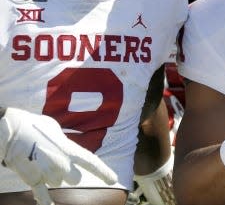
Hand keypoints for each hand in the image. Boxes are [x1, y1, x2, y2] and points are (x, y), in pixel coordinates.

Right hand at [0, 108, 117, 204]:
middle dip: (70, 173)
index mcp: (70, 149)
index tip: (114, 179)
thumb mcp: (55, 129)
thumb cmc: (34, 126)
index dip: (104, 172)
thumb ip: (64, 142)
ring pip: (57, 182)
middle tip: (57, 161)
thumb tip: (65, 147)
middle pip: (75, 179)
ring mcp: (48, 173)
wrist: (10, 131)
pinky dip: (45, 202)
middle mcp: (62, 164)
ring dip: (52, 175)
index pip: (92, 163)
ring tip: (40, 160)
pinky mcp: (33, 179)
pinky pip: (42, 195)